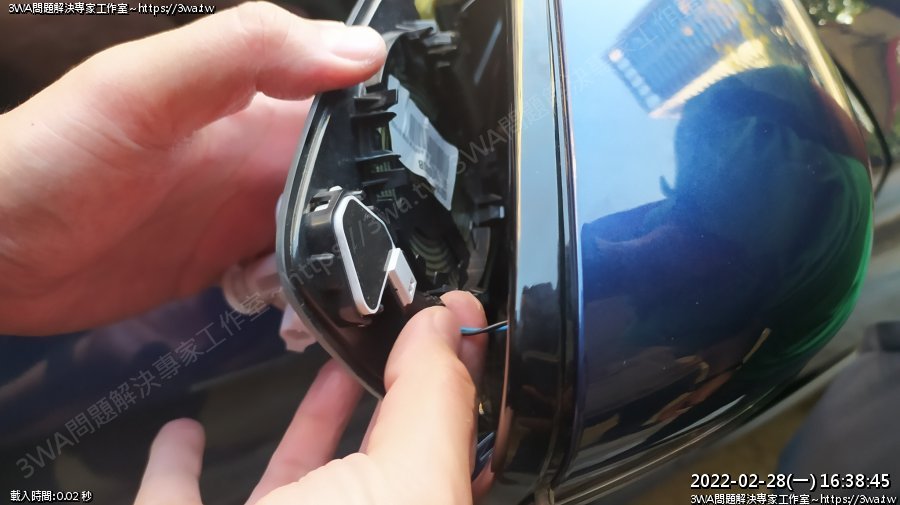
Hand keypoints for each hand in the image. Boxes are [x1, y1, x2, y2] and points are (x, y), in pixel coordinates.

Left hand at [0, 2, 385, 334]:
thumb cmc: (48, 159)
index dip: (388, 143)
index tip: (412, 186)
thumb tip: (360, 51)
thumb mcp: (145, 89)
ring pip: (326, 236)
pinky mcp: (222, 261)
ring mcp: (240, 211)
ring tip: (305, 290)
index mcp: (251, 101)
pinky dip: (295, 296)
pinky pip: (286, 278)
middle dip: (368, 222)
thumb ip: (248, 53)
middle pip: (349, 184)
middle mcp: (255, 154)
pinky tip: (270, 307)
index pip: (347, 109)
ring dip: (334, 266)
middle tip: (366, 259)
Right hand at [134, 292, 489, 504]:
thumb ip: (432, 400)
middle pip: (369, 446)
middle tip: (388, 319)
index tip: (451, 316)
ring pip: (293, 470)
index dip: (454, 376)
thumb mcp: (405, 482)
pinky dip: (177, 463)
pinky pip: (180, 494)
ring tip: (322, 355)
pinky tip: (181, 433)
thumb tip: (447, 327)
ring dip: (308, 412)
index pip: (445, 440)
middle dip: (381, 380)